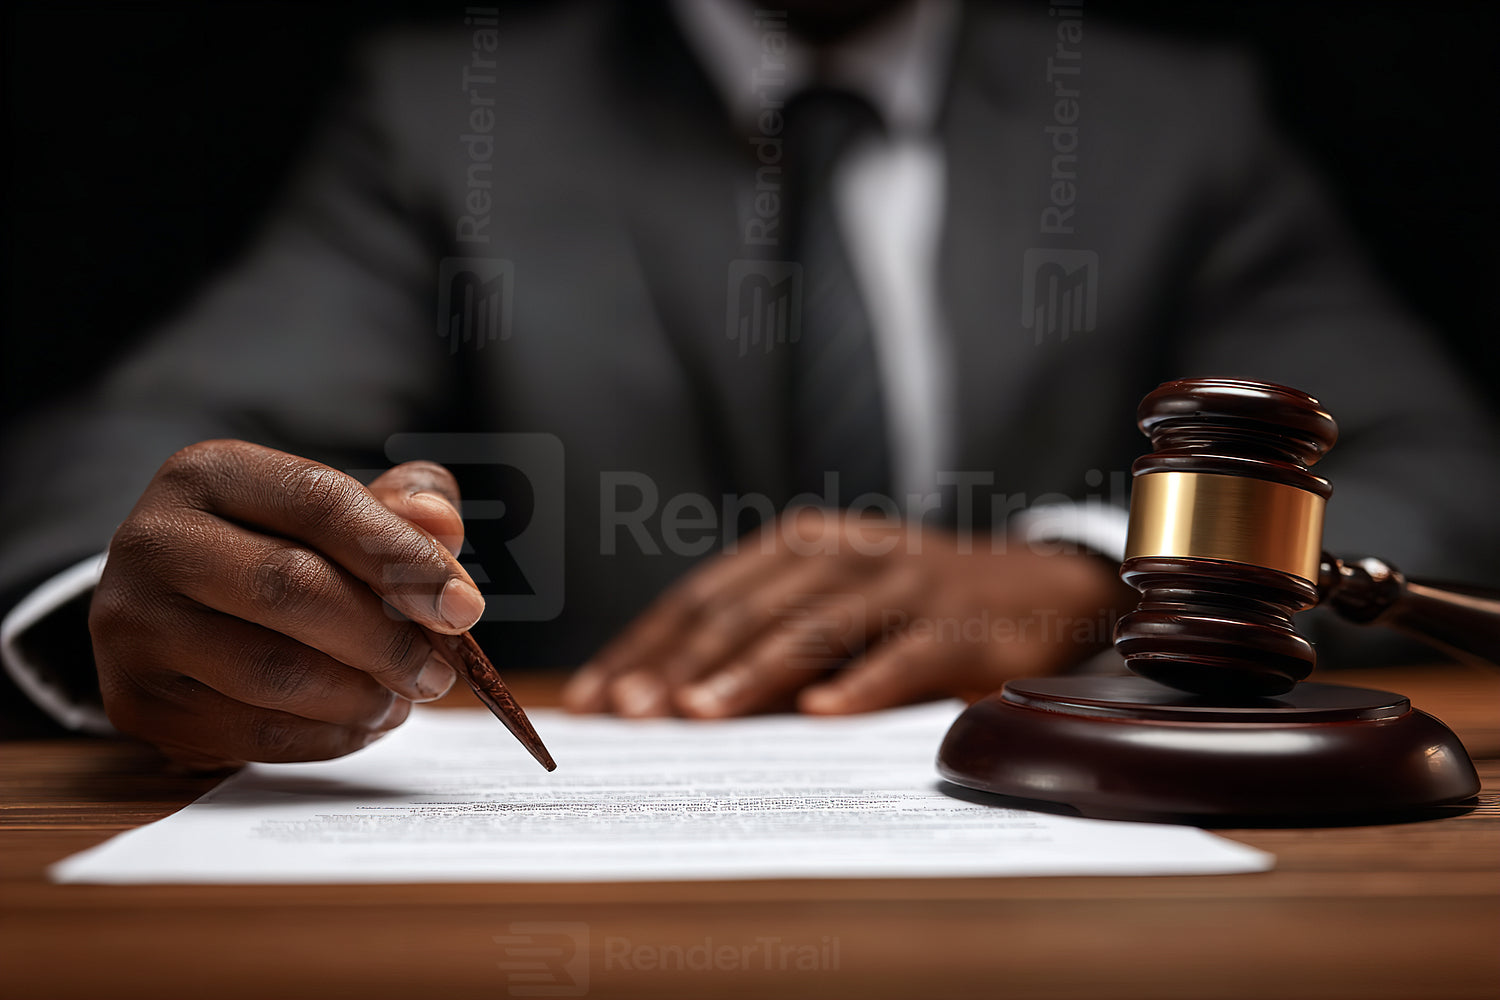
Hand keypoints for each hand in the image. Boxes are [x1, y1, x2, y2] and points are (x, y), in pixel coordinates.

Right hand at [89, 440, 482, 767]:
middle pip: (292, 587)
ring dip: (361, 696)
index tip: (463, 607)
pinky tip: (359, 724)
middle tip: (439, 671)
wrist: (173, 611)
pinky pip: (251, 732)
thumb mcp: (333, 514)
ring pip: (273, 671)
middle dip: (386, 638)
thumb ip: (399, 510)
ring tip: (403, 698)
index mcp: (210, 474)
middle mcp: (154, 540)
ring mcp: (135, 625)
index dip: (403, 556)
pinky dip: (325, 737)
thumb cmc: (274, 551)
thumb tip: (441, 523)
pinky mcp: (137, 701)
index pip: (321, 502)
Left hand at [562, 508, 1130, 717]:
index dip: (644, 646)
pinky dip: (861, 683)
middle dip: (678, 663)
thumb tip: (663, 703)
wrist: (1041, 586)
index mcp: (798, 547)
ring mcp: (903, 583)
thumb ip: (763, 638)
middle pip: (745, 610)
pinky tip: (821, 715)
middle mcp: (843, 554)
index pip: (703, 597)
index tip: (592, 698)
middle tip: (626, 712)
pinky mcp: (959, 622)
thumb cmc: (911, 606)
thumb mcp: (833, 603)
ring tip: (696, 714)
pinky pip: (904, 653)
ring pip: (813, 626)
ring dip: (749, 672)